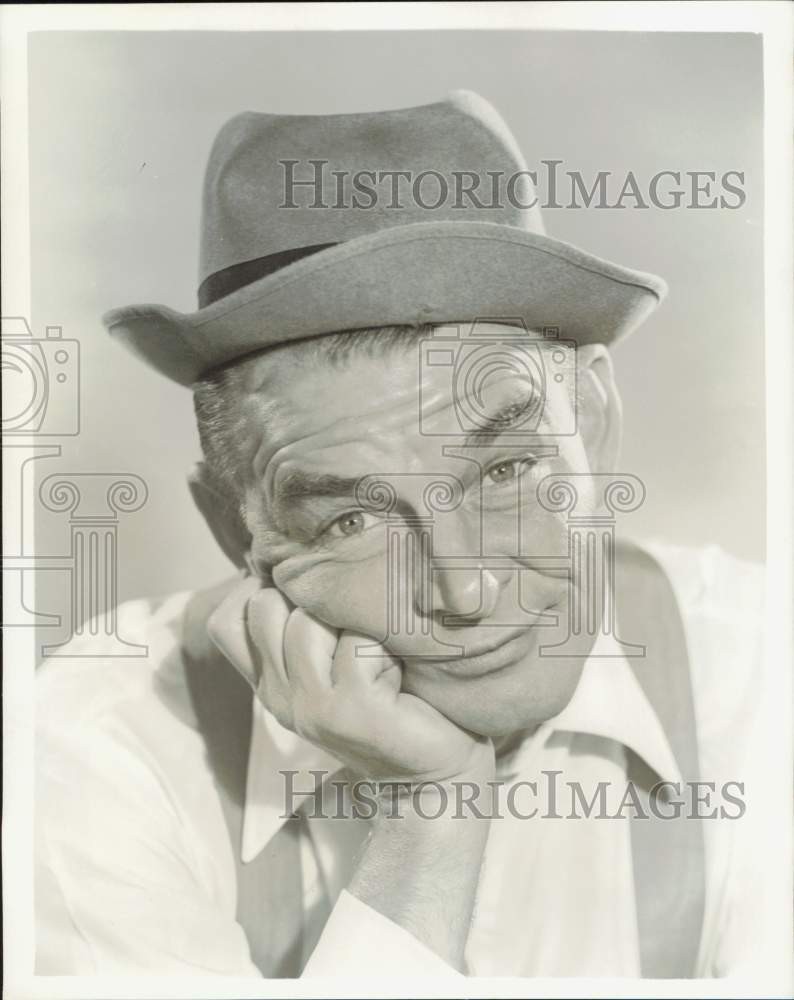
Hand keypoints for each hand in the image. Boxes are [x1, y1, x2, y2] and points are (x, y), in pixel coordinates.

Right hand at [207, 576, 492, 784]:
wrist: (435, 772)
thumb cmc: (394, 699)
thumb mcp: (336, 661)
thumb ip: (307, 623)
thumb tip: (293, 558)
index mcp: (270, 683)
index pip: (225, 621)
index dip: (257, 589)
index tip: (307, 594)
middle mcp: (279, 697)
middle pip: (263, 607)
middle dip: (311, 601)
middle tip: (353, 633)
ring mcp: (309, 707)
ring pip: (307, 623)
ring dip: (353, 625)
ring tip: (380, 659)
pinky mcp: (347, 712)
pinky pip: (356, 644)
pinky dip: (384, 648)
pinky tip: (399, 677)